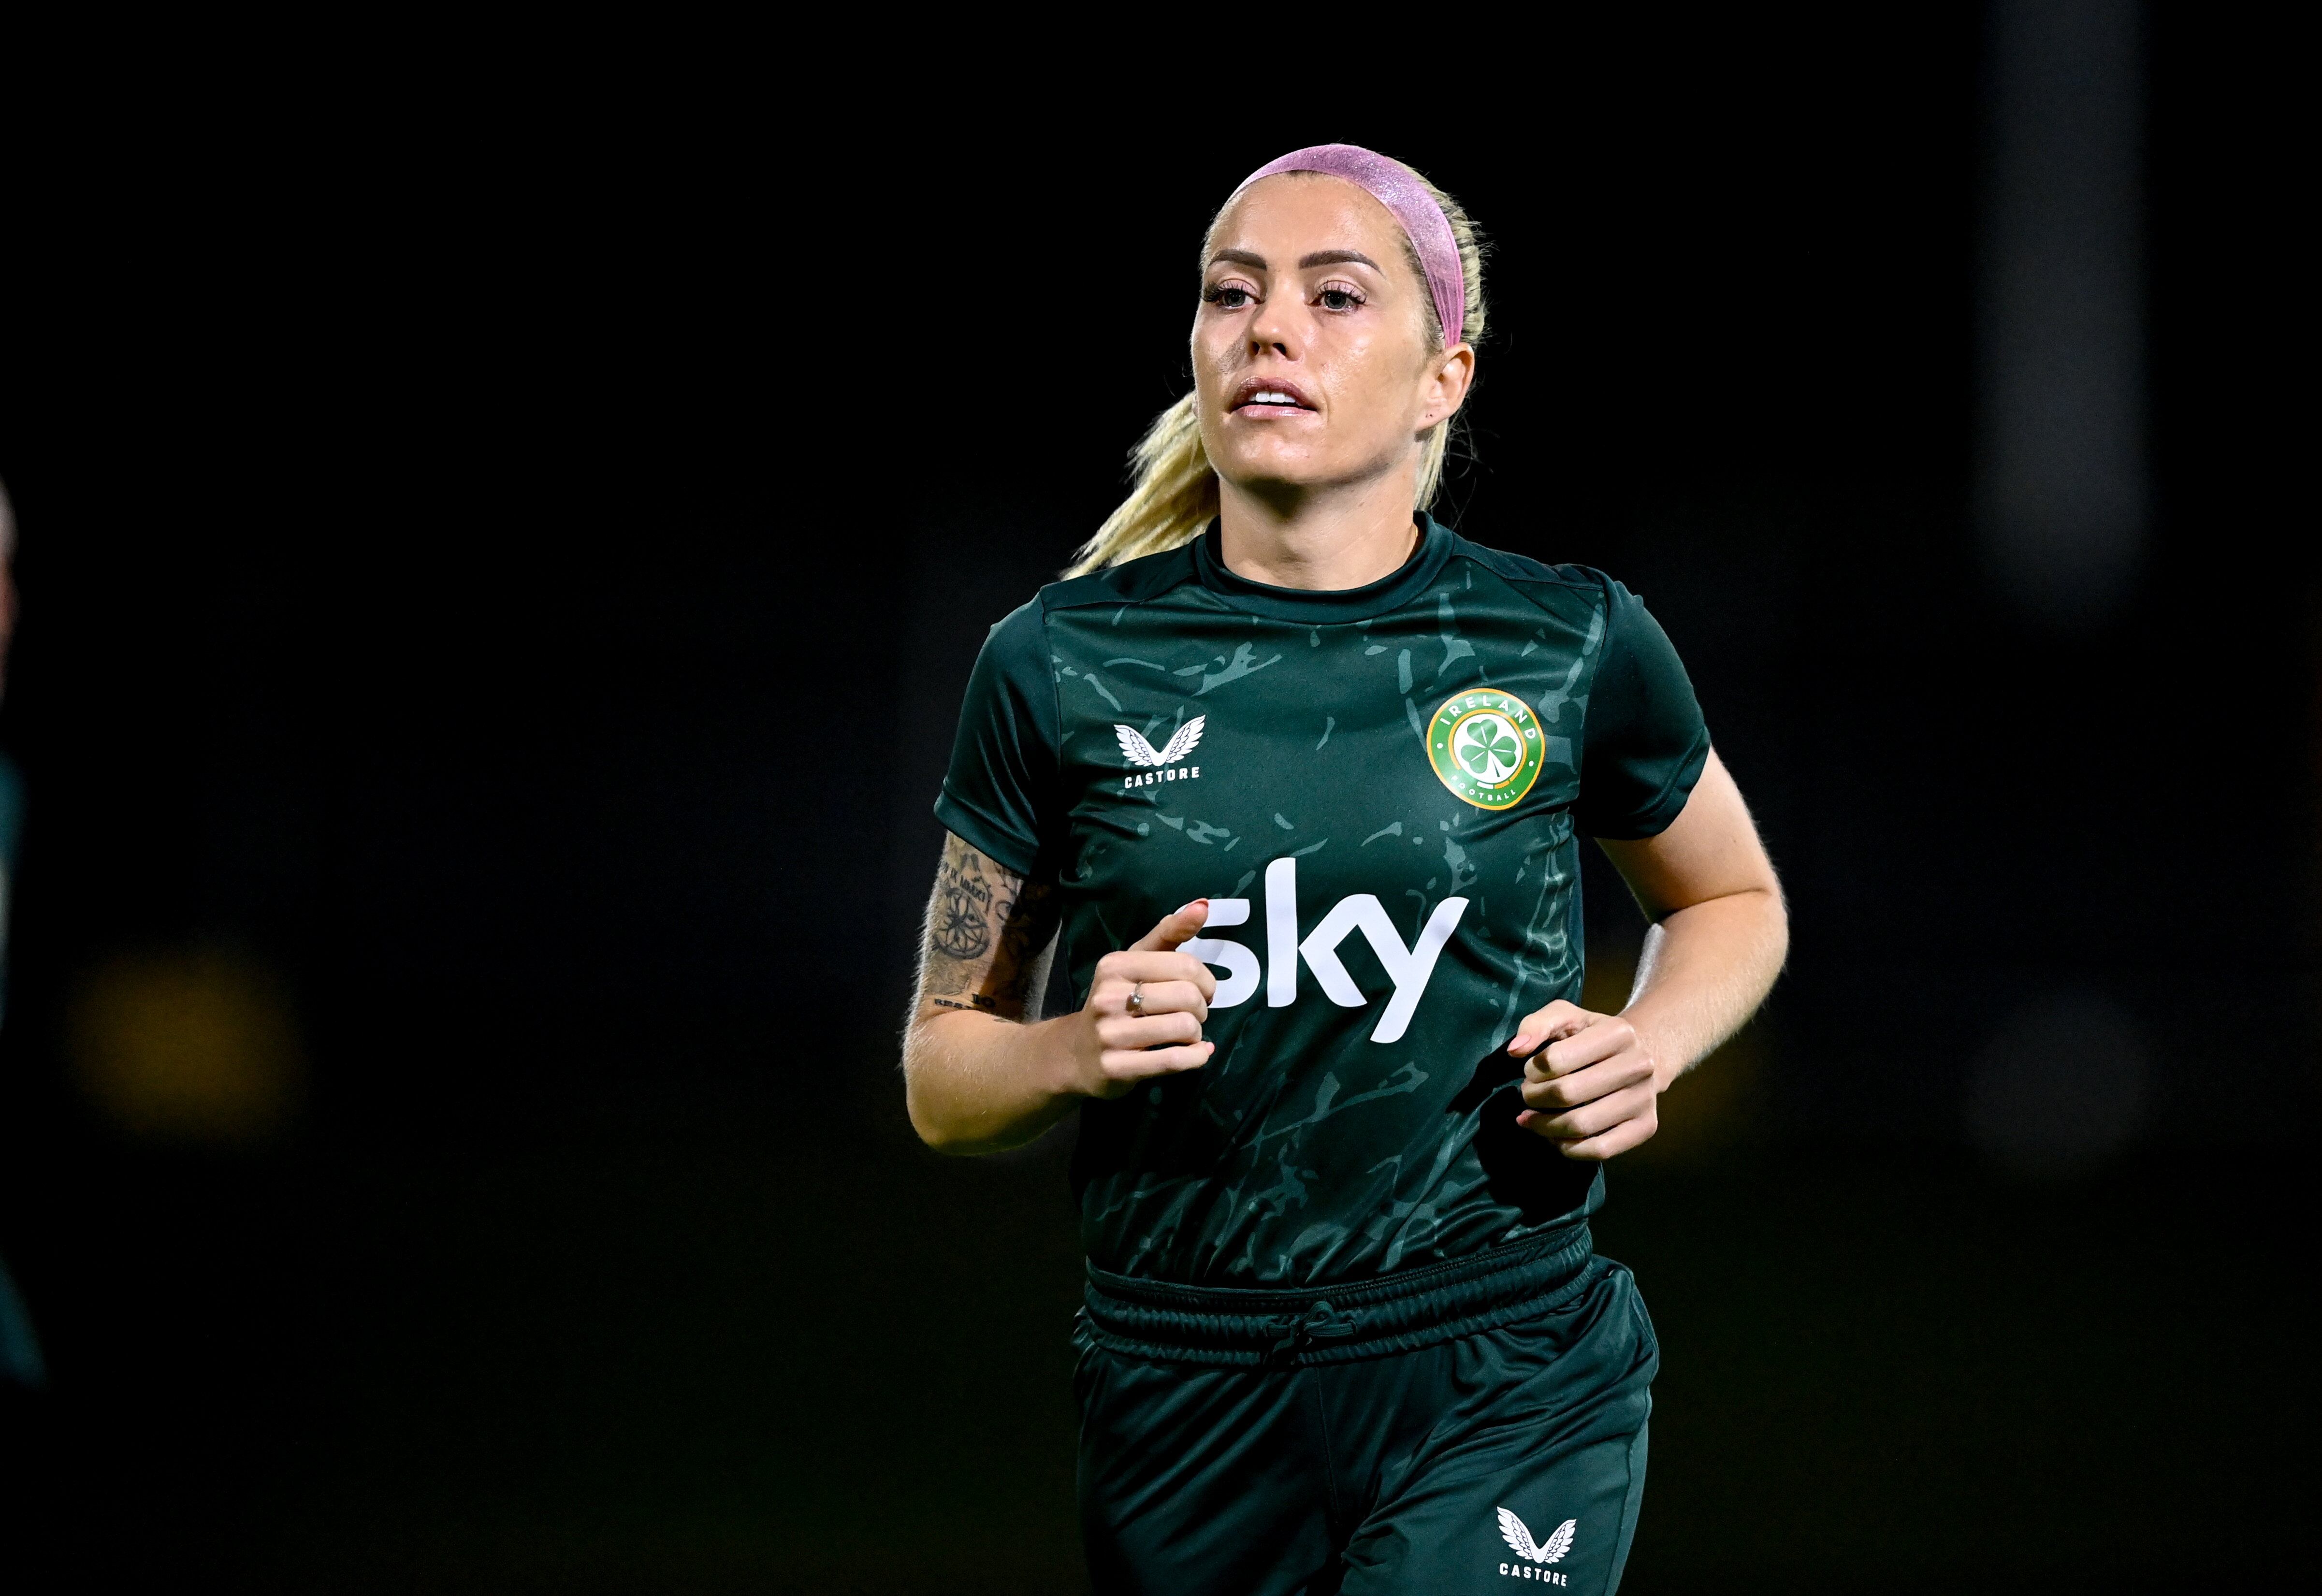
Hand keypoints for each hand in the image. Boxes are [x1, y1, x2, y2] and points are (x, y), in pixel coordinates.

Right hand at [1067, 901, 1217, 1098]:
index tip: (1201, 990)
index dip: (1206, 980)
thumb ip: (1170, 933)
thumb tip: (1203, 905)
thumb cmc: (1117, 1000)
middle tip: (1193, 1015)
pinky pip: (1173, 1060)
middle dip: (1202, 1008)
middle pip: (1188, 997)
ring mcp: (1110, 1034)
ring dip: (1197, 1034)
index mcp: (1115, 965)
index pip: (1186, 965)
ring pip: (1184, 1028)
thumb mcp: (1136, 962)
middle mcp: (1108, 997)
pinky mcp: (1116, 1068)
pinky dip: (1196, 1057)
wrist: (1075, 1054)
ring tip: (1186, 1034)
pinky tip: (1197, 1054)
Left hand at [1508, 999, 1665, 1160]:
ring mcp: (1645, 1098)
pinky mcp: (1646, 1126)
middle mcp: (1639, 1065)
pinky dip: (1568, 1148)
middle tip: (1528, 1095)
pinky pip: (1601, 1150)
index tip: (1530, 1071)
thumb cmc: (1591, 1036)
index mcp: (1618, 1032)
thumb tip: (1514, 1051)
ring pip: (1581, 1125)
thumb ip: (1535, 1025)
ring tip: (1532, 1118)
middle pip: (1566, 1093)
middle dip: (1534, 1098)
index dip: (1532, 1070)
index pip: (1556, 1059)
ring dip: (1545, 1126)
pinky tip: (1553, 1137)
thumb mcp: (1564, 1017)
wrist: (1639, 1055)